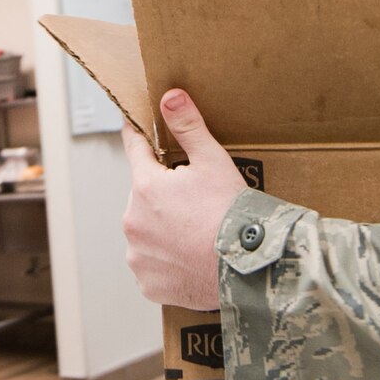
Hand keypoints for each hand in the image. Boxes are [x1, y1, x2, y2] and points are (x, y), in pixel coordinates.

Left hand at [121, 89, 245, 309]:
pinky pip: (153, 266)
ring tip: (196, 235)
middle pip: (144, 198)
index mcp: (146, 186)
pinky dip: (167, 262)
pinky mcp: (148, 283)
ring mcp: (138, 255)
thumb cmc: (232, 215)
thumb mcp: (214, 162)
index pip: (136, 151)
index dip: (137, 137)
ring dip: (163, 231)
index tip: (131, 126)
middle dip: (164, 196)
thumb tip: (170, 96)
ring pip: (147, 234)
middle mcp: (133, 221)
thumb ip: (188, 126)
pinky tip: (190, 259)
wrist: (248, 270)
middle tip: (196, 204)